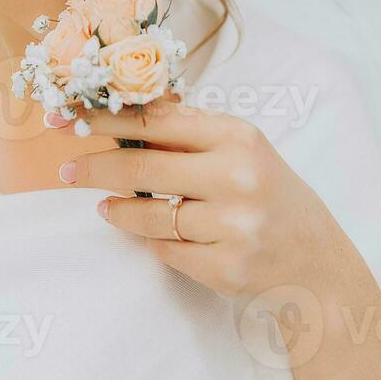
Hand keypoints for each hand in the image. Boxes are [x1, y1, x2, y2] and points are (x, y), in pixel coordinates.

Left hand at [49, 95, 380, 379]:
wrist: (316, 262)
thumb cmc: (270, 195)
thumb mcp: (242, 150)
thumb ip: (190, 132)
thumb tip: (122, 111)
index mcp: (237, 137)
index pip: (156, 121)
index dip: (105, 119)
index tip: (68, 117)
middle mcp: (237, 178)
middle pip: (141, 168)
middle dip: (93, 167)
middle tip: (64, 169)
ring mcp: (232, 226)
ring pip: (148, 215)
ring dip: (117, 210)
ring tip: (104, 205)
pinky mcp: (225, 268)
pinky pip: (164, 251)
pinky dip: (150, 241)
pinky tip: (149, 233)